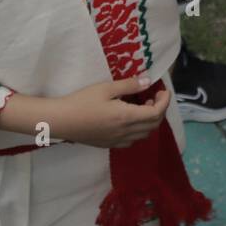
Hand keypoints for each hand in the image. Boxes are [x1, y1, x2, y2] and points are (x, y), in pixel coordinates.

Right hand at [51, 78, 169, 148]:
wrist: (60, 121)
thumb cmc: (81, 101)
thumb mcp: (106, 88)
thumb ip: (129, 85)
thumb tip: (148, 81)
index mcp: (127, 117)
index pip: (157, 113)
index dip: (164, 101)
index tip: (163, 90)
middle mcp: (126, 132)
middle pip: (154, 125)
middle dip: (159, 110)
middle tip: (154, 96)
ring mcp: (118, 141)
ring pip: (144, 134)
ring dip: (150, 121)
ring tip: (143, 106)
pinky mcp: (109, 144)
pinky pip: (133, 140)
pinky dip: (139, 130)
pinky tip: (130, 119)